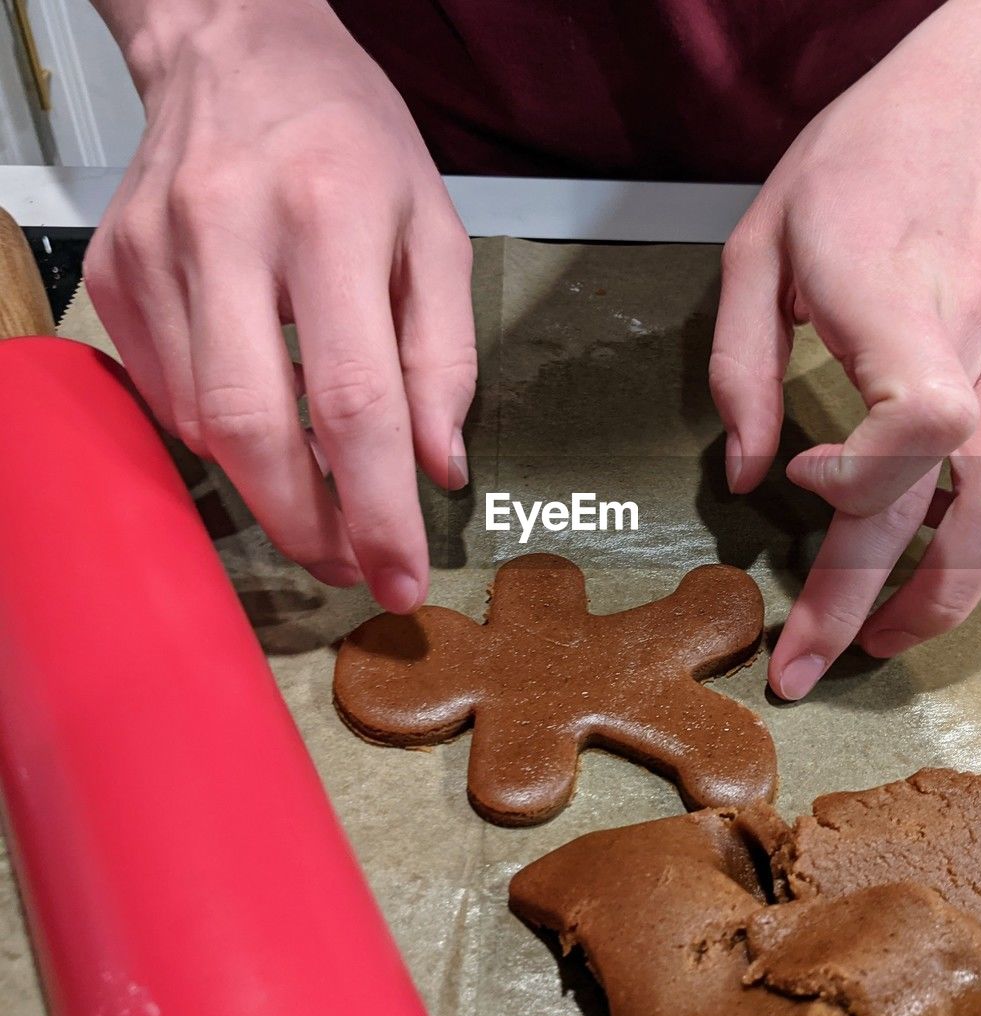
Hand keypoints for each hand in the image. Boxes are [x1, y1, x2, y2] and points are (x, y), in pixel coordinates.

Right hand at [85, 0, 474, 611]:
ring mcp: (156, 253)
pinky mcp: (114, 271)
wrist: (234, 45)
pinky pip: (167, 394)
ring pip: (202, 424)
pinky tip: (266, 426)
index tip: (400, 577)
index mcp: (332, 217)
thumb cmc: (352, 137)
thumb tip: (436, 467)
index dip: (377, 510)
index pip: (355, 401)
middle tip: (351, 566)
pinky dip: (222, 436)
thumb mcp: (436, 229)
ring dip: (267, 488)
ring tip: (321, 502)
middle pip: (256, 429)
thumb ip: (445, 354)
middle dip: (307, 525)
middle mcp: (229, 233)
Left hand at [709, 15, 980, 699]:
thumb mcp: (757, 249)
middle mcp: (971, 345)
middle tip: (816, 660)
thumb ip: (742, 370)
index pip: (924, 415)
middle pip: (964, 502)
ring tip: (884, 632)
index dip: (865, 476)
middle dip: (886, 601)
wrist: (964, 122)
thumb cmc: (854, 172)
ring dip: (952, 590)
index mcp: (894, 300)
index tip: (805, 483)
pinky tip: (938, 554)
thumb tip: (752, 480)